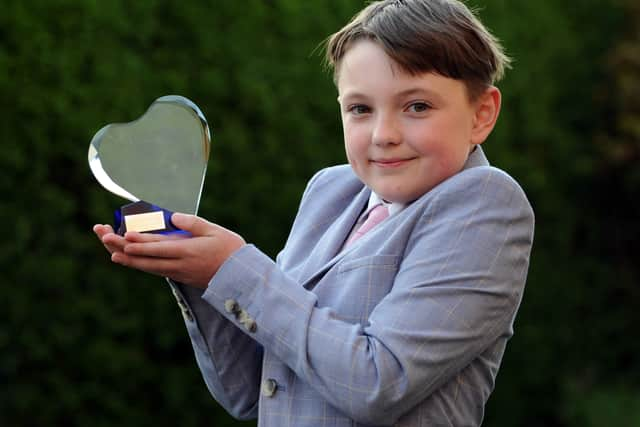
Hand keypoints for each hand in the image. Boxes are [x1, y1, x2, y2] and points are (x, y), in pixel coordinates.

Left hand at [93, 214, 245, 287]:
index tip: (123, 235)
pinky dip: (139, 265)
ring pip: (147, 267)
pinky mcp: (179, 276)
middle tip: (104, 238)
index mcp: (188, 251)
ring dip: (127, 259)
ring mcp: (177, 272)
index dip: (139, 242)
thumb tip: (172, 216)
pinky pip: (154, 270)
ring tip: (110, 251)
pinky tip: (129, 260)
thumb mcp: (215, 231)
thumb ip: (193, 223)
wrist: (240, 277)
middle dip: (123, 248)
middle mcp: (179, 264)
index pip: (158, 247)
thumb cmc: (231, 250)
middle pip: (146, 258)